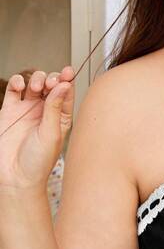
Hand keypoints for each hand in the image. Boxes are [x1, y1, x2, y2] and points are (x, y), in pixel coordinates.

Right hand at [0, 66, 74, 192]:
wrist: (15, 177)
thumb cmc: (38, 162)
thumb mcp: (51, 133)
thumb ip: (55, 108)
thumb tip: (64, 85)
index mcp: (61, 118)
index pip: (66, 93)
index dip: (67, 80)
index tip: (68, 71)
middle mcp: (45, 112)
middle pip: (51, 85)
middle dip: (51, 78)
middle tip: (50, 83)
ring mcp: (27, 110)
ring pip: (33, 84)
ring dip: (35, 79)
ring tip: (36, 88)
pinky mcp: (10, 111)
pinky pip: (14, 90)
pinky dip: (16, 82)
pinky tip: (19, 84)